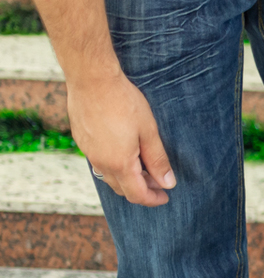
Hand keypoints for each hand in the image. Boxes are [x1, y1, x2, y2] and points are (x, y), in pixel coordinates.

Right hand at [67, 71, 174, 206]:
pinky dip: (114, 166)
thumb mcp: (148, 132)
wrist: (91, 78)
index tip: (165, 196)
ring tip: (144, 166)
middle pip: (122, 189)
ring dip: (127, 178)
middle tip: (158, 180)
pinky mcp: (81, 141)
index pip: (137, 195)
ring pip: (109, 177)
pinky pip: (99, 163)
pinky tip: (125, 152)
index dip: (153, 199)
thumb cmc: (122, 101)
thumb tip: (168, 183)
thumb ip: (158, 160)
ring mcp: (88, 152)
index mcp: (119, 163)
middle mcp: (100, 162)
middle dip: (142, 190)